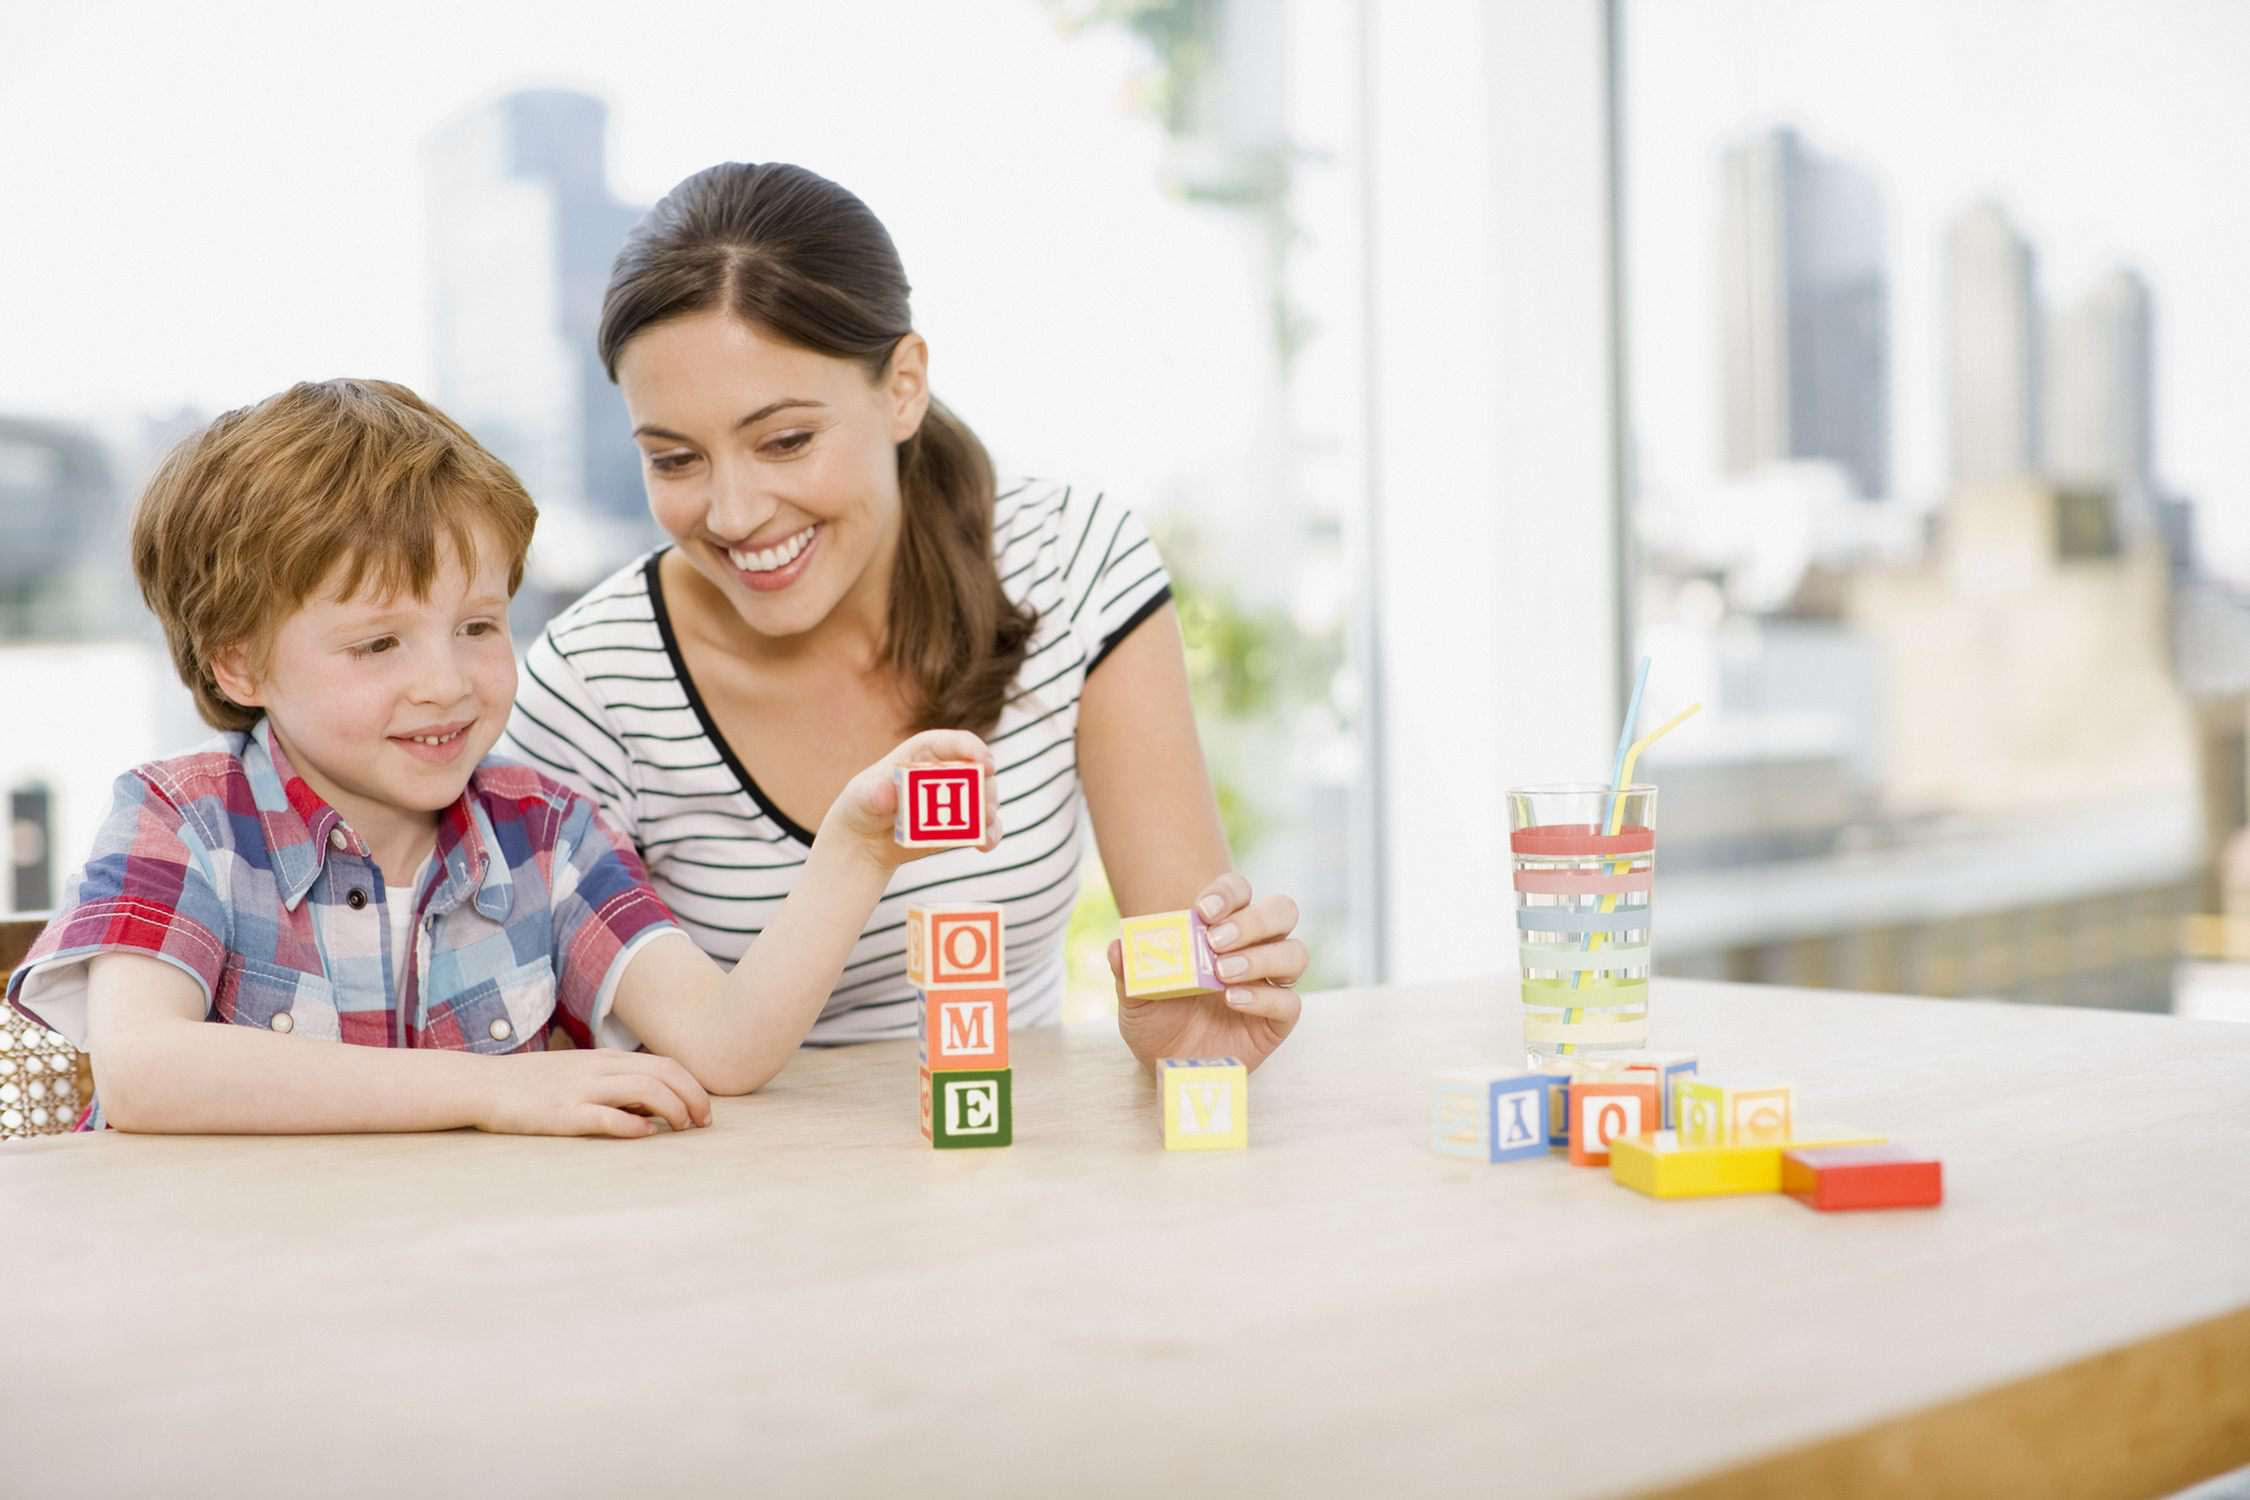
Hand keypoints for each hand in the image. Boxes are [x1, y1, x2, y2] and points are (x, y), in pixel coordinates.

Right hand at [478, 1049, 714, 1137]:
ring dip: (673, 1110)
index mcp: (606, 1059)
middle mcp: (599, 1069)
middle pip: (664, 1073)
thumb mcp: (580, 1073)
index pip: (665, 1063)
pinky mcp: (563, 1114)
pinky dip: (633, 1125)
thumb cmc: (534, 1084)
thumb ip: (614, 1083)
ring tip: (681, 1128)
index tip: (703, 1109)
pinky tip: (646, 1134)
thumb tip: (652, 1105)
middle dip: (693, 1097)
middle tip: (703, 1122)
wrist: (483, 1085)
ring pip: (645, 1090)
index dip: (692, 1085)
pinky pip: (606, 1116)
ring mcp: (582, 1090)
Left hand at [820, 729, 1002, 869]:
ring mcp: (958, 797)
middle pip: (977, 771)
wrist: (867, 838)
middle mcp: (948, 770)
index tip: (985, 763)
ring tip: (983, 829)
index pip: (953, 743)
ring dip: (989, 812)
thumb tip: (888, 794)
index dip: (972, 749)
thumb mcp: (863, 795)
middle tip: (984, 809)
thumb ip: (876, 792)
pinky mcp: (963, 823)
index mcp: (924, 753)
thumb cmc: (864, 805)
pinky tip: (985, 844)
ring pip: (985, 798)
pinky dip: (989, 834)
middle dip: (985, 787)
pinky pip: (985, 826)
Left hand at [1111, 872, 1304, 1072]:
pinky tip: (1232, 1001)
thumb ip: (1130, 969)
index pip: (1240, 892)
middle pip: (1282, 912)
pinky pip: (1289, 1003)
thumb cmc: (1155, 1017)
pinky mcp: (1277, 1020)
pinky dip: (1263, 998)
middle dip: (1253, 920)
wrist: (1164, 1064)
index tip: (1202, 910)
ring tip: (1222, 973)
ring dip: (1261, 958)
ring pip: (1295, 953)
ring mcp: (1270, 983)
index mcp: (1223, 928)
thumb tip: (1119, 945)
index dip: (1228, 893)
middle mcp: (1254, 948)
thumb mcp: (1134, 994)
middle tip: (1215, 941)